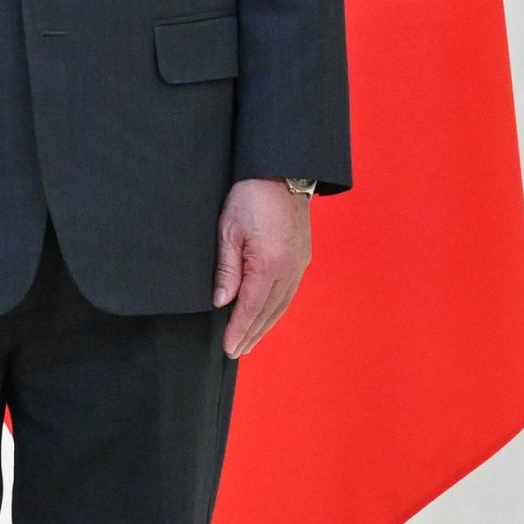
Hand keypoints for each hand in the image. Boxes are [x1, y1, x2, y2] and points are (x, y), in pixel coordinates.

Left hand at [215, 178, 311, 358]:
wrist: (281, 171)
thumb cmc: (250, 195)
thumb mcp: (228, 229)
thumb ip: (227, 269)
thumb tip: (221, 302)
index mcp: (269, 263)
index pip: (251, 306)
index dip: (239, 329)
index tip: (228, 348)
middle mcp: (289, 268)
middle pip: (269, 311)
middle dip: (251, 334)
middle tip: (235, 352)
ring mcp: (299, 264)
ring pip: (281, 305)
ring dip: (265, 326)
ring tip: (249, 341)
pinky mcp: (302, 257)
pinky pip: (289, 293)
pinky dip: (276, 310)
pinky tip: (266, 316)